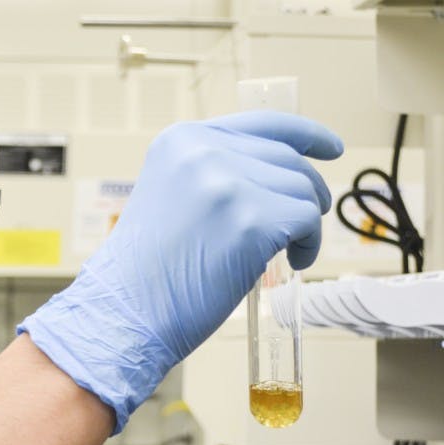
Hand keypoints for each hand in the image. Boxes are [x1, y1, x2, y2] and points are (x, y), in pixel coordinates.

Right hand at [18, 111, 343, 432]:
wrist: (124, 312)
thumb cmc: (146, 271)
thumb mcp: (170, 196)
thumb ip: (213, 175)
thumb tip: (275, 175)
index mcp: (181, 141)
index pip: (262, 123)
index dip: (305, 134)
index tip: (329, 147)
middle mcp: (204, 152)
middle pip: (288, 160)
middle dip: (305, 193)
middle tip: (303, 225)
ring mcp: (228, 185)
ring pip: (303, 190)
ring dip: (304, 224)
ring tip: (285, 252)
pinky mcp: (252, 222)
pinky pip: (309, 221)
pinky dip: (308, 244)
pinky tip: (291, 261)